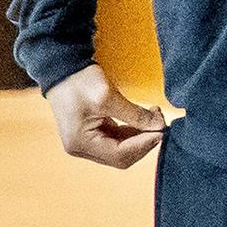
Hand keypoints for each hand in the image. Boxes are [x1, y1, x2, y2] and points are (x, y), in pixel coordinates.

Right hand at [46, 63, 165, 168]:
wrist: (64, 69)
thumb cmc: (80, 82)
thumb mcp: (109, 97)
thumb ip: (136, 114)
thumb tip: (160, 126)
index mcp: (81, 143)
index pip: (119, 155)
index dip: (144, 145)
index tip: (162, 130)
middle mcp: (82, 148)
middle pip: (122, 156)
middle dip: (144, 141)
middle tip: (160, 122)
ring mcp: (87, 142)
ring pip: (122, 149)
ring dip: (141, 136)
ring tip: (154, 116)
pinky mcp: (93, 133)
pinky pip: (118, 139)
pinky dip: (133, 131)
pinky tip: (144, 118)